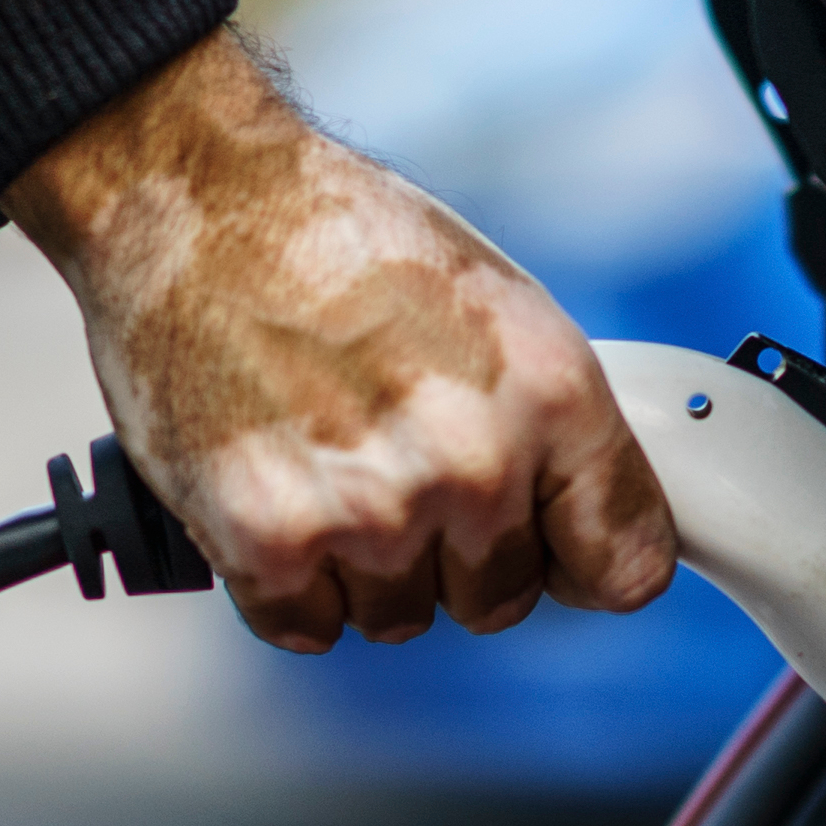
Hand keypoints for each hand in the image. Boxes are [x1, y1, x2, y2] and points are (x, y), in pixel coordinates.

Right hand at [5, 32, 678, 651]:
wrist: (199, 202)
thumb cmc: (336, 237)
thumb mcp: (496, 307)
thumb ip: (547, 425)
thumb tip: (571, 512)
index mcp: (550, 395)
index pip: (626, 564)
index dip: (582, 562)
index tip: (558, 554)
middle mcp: (471, 463)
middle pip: (499, 601)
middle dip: (454, 554)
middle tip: (398, 465)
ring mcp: (371, 510)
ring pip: (399, 616)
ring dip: (364, 565)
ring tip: (329, 459)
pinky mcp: (270, 541)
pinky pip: (306, 623)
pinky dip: (286, 579)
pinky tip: (280, 490)